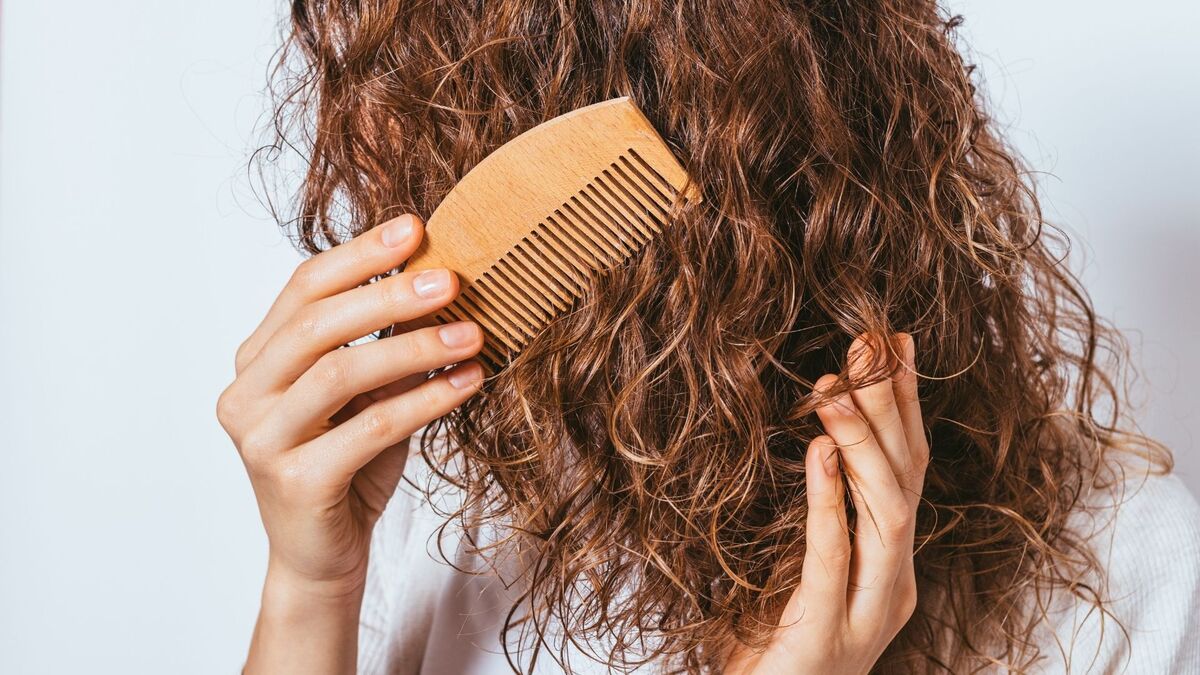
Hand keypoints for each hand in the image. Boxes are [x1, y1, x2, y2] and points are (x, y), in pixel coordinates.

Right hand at [216, 213, 484, 673]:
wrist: (321, 557)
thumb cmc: (346, 466)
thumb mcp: (364, 394)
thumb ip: (381, 342)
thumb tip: (441, 279)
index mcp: (257, 360)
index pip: (302, 288)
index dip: (359, 254)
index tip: (416, 228)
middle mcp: (245, 394)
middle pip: (317, 322)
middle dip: (389, 294)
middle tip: (452, 279)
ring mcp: (262, 440)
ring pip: (340, 371)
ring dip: (414, 347)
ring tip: (472, 333)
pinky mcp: (295, 482)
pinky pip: (370, 427)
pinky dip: (426, 399)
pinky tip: (468, 382)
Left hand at [726, 333, 927, 674]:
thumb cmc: (769, 647)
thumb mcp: (800, 569)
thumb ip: (819, 515)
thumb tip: (815, 436)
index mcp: (890, 568)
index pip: (908, 471)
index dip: (906, 406)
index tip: (896, 342)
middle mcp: (892, 586)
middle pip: (906, 480)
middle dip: (892, 405)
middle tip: (872, 340)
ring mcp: (865, 614)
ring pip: (885, 512)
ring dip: (862, 442)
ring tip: (836, 385)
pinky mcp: (825, 633)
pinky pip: (833, 558)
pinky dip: (828, 501)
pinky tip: (818, 451)